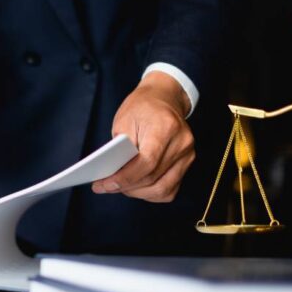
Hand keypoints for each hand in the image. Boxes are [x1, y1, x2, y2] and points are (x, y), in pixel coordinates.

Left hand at [91, 71, 194, 201]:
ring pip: (162, 189)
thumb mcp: (124, 121)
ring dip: (137, 193)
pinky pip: (169, 189)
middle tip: (105, 187)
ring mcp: (187, 155)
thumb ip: (119, 149)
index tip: (104, 185)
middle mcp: (181, 143)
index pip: (146, 162)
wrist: (164, 98)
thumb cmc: (142, 107)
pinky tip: (136, 187)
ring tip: (119, 187)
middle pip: (153, 178)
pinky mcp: (187, 163)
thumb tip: (111, 175)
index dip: (124, 178)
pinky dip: (151, 193)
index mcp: (165, 127)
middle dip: (126, 187)